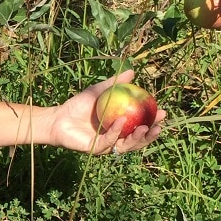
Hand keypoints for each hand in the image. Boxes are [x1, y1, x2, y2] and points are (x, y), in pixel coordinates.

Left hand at [49, 69, 165, 154]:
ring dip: (137, 137)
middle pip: (137, 140)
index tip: (162, 112)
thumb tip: (132, 71)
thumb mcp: (99, 91)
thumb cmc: (77, 105)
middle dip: (150, 134)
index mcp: (118, 128)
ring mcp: (105, 146)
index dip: (152, 122)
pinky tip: (121, 121)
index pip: (139, 127)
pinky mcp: (95, 149)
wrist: (57, 117)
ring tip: (145, 127)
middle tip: (159, 124)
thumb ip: (115, 84)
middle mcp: (114, 139)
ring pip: (126, 146)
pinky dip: (116, 131)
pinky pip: (109, 141)